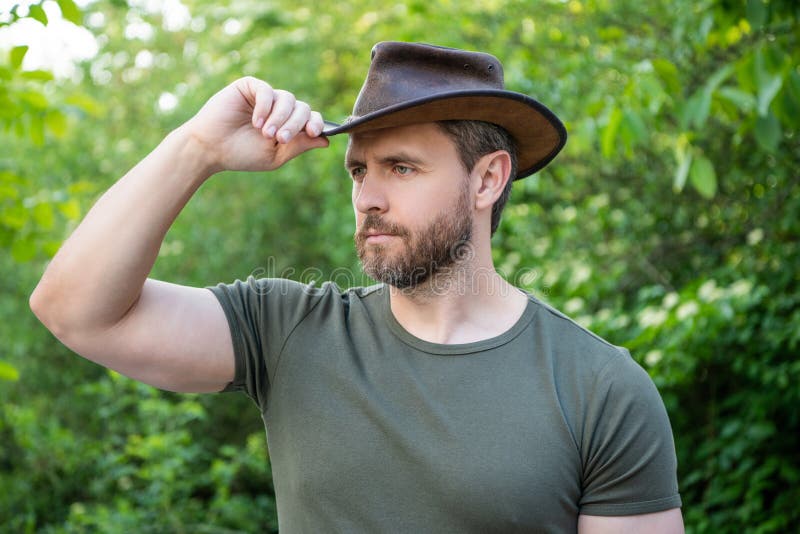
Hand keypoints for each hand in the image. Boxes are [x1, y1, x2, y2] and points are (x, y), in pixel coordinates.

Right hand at [184, 77, 328, 173]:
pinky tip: (256, 122)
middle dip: (295, 124)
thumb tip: (326, 141)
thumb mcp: (275, 155)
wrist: (210, 148)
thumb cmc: (241, 154)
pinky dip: (265, 106)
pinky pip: (267, 91)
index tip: (314, 133)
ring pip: (288, 99)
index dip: (317, 124)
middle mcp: (280, 109)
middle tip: (280, 139)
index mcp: (289, 125)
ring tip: (266, 133)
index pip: (311, 118)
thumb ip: (299, 146)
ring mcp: (266, 96)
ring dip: (280, 117)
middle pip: (302, 108)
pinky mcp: (250, 86)